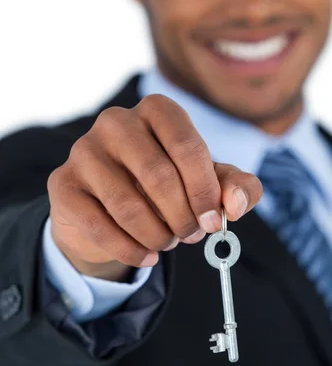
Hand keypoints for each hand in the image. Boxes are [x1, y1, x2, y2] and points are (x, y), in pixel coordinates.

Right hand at [47, 95, 262, 279]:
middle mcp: (116, 121)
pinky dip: (130, 250)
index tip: (214, 221)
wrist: (109, 205)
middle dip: (183, 217)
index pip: (187, 145)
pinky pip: (100, 226)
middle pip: (159, 176)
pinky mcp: (62, 183)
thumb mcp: (207, 182)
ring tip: (167, 242)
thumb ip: (235, 187)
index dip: (205, 189)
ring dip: (157, 236)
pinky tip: (145, 255)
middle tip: (191, 235)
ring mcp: (84, 150)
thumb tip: (236, 206)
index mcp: (157, 110)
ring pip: (128, 205)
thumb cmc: (165, 185)